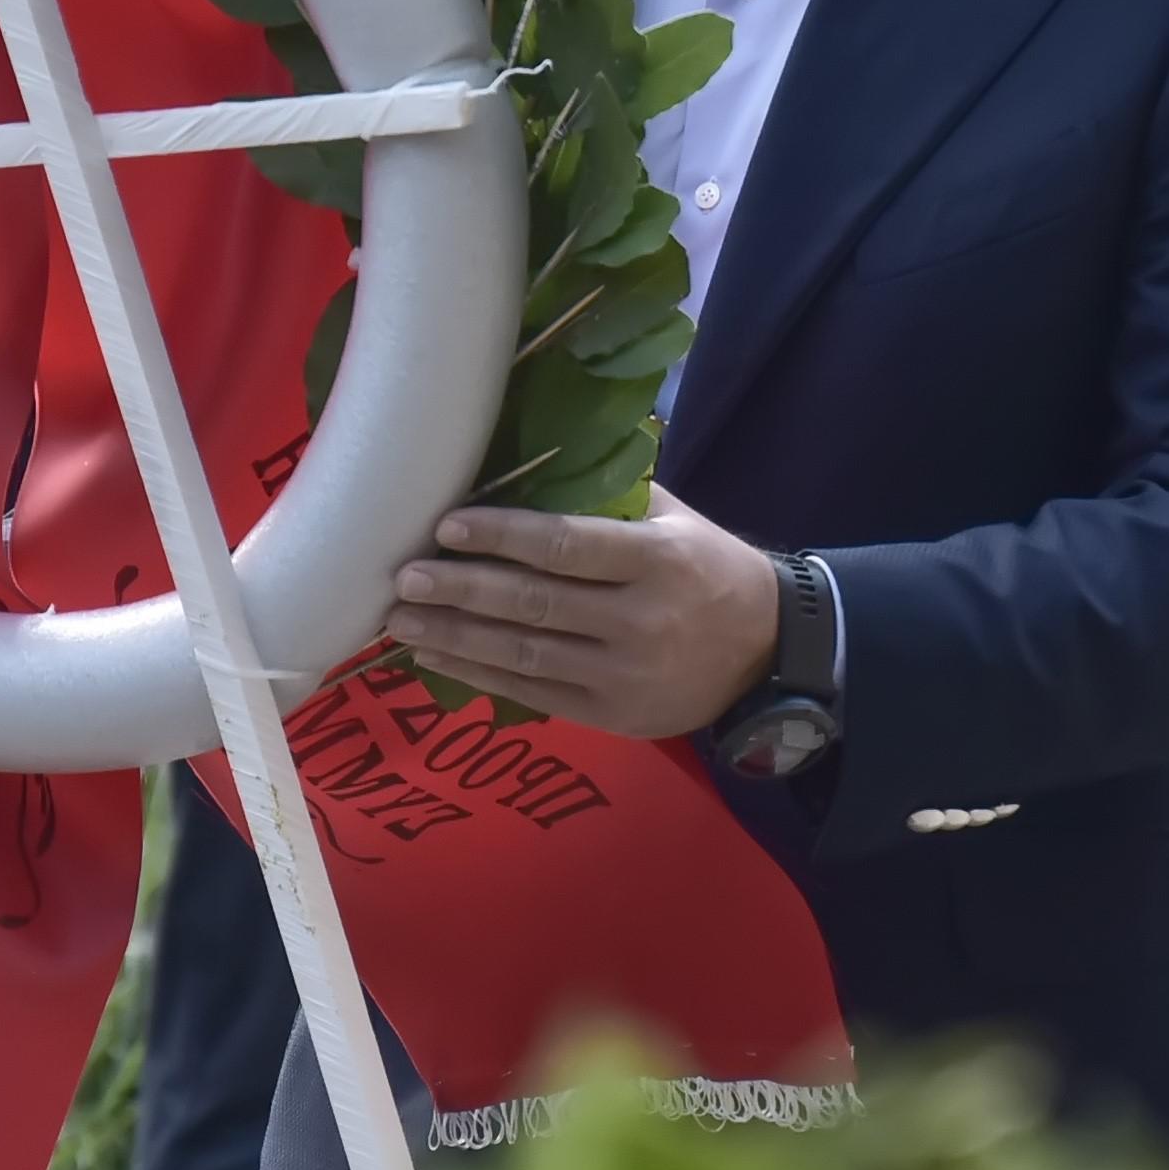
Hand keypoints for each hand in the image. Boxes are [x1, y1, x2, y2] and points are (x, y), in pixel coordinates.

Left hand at [389, 484, 780, 736]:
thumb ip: (613, 493)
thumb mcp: (677, 519)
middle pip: (534, 604)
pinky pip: (533, 694)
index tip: (447, 526)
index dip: (502, 536)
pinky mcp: (613, 716)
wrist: (767, 650)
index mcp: (658, 560)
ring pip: (524, 655)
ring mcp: (624, 675)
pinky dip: (479, 676)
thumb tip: (533, 454)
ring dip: (455, 637)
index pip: (566, 546)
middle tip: (405, 576)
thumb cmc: (709, 568)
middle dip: (462, 589)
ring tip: (401, 620)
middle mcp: (640, 620)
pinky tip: (437, 657)